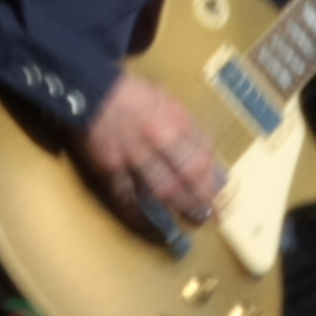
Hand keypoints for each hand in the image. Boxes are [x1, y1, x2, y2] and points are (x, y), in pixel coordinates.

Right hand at [73, 73, 221, 239]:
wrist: (92, 88)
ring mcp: (132, 157)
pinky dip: (140, 215)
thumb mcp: (170, 102)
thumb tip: (208, 157)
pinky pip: (126, 197)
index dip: (213, 182)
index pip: (201, 159)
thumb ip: (189, 129)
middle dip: (201, 201)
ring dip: (179, 209)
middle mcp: (156, 140)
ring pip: (161, 190)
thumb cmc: (135, 95)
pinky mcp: (109, 168)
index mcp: (174, 122)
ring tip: (192, 223)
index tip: (223, 197)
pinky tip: (152, 227)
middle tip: (212, 218)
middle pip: (185, 178)